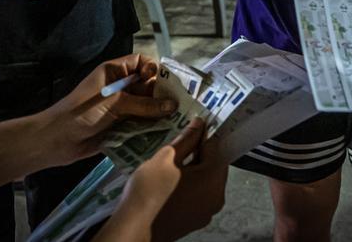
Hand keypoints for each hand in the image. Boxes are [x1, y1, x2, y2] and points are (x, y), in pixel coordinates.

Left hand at [33, 55, 174, 169]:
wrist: (57, 140)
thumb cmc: (82, 112)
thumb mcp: (114, 103)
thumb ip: (144, 104)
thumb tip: (172, 105)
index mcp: (114, 73)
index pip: (141, 62)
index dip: (154, 69)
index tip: (165, 82)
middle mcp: (120, 87)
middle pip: (148, 86)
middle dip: (162, 95)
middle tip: (179, 105)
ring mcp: (120, 108)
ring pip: (146, 106)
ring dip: (158, 113)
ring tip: (177, 121)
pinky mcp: (120, 127)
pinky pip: (140, 124)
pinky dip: (151, 128)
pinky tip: (164, 133)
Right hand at [98, 119, 227, 241]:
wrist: (134, 228)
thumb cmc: (149, 191)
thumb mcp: (166, 157)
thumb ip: (187, 139)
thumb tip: (200, 123)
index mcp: (213, 179)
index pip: (216, 147)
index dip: (203, 135)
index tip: (190, 130)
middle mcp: (217, 197)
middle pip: (214, 165)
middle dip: (200, 153)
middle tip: (179, 148)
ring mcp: (208, 212)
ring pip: (207, 181)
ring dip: (195, 170)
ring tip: (173, 165)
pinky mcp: (197, 221)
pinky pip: (200, 196)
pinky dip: (192, 186)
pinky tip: (173, 184)